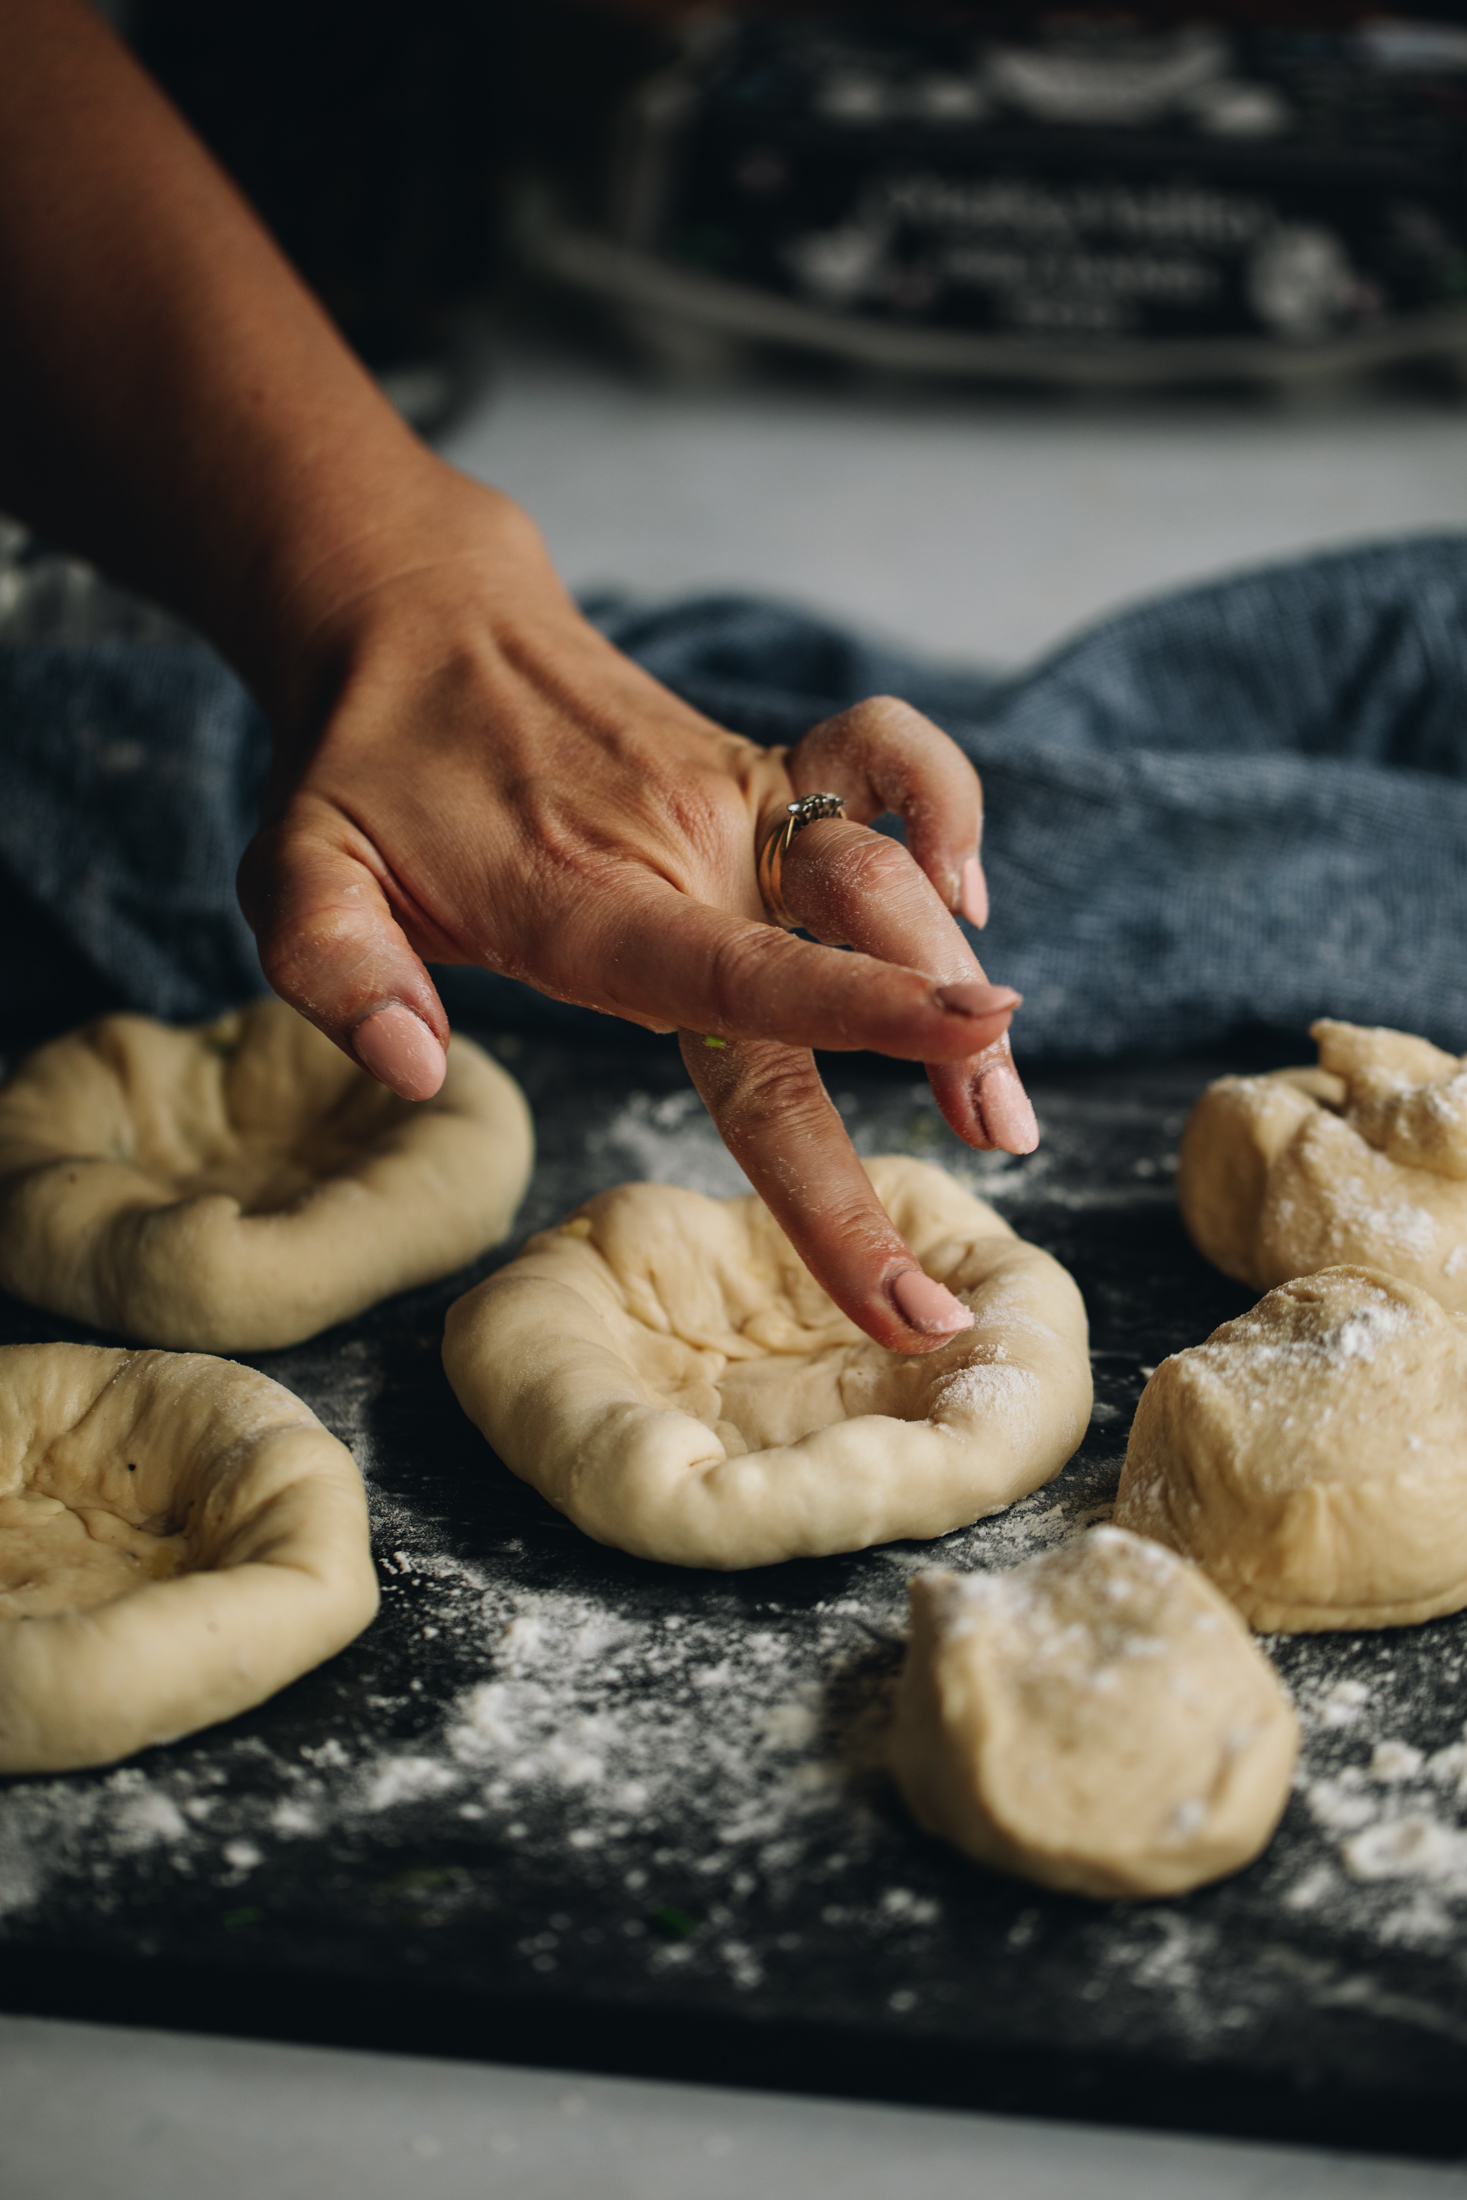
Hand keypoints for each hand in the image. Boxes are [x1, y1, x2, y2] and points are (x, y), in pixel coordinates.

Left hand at [238, 463, 1037, 1353]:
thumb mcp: (293, 877)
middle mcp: (679, 848)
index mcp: (579, 898)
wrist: (415, 619)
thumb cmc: (359, 773)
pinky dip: (946, 804)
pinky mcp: (761, 773)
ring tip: (997, 1105)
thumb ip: (341, 973)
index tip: (970, 1040)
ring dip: (953, 974)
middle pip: (831, 946)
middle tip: (1006, 1151)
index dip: (855, 1009)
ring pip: (881, 871)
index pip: (734, 967)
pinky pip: (884, 759)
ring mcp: (731, 804)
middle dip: (931, 1052)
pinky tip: (965, 893)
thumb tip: (414, 1073)